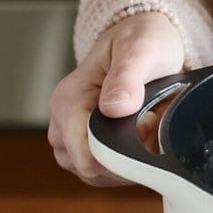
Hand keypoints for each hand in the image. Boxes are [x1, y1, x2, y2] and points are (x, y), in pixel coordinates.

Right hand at [47, 12, 184, 185]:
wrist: (143, 38)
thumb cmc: (141, 39)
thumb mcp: (140, 48)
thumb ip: (127, 77)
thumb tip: (113, 109)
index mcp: (68, 100)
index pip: (85, 156)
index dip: (121, 154)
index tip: (148, 129)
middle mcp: (62, 121)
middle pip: (89, 169)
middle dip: (125, 157)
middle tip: (151, 124)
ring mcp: (71, 135)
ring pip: (95, 173)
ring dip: (126, 160)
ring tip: (146, 126)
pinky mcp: (84, 143)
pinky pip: (102, 170)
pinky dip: (124, 161)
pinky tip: (140, 137)